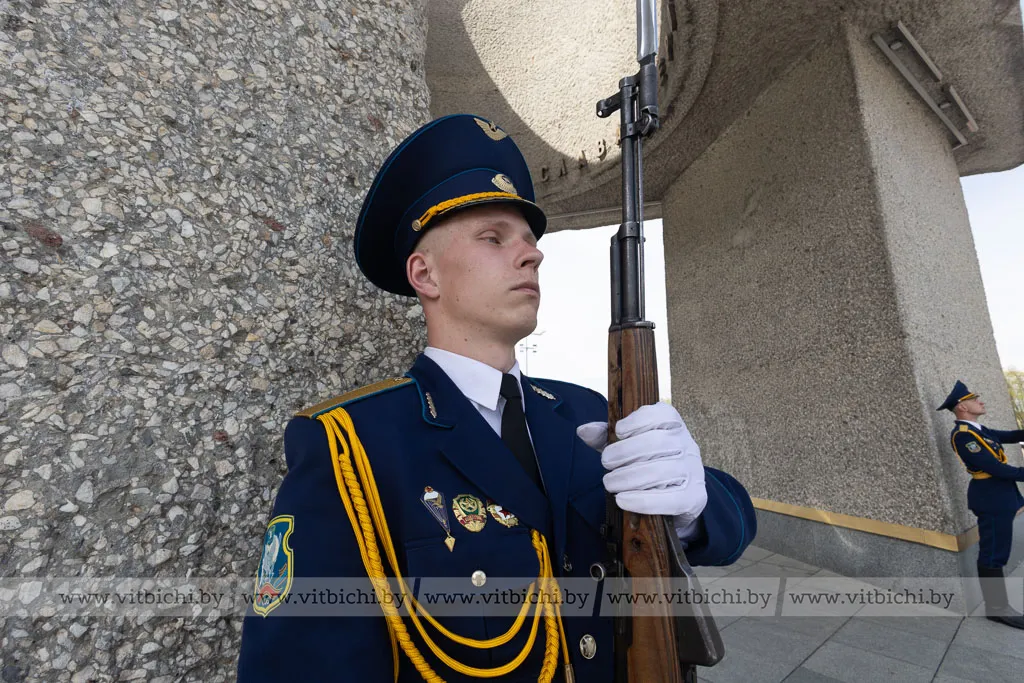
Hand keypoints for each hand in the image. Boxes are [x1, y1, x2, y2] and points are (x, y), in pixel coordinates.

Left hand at [577, 403, 706, 524]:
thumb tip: (583, 430)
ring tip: (610, 483)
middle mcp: (687, 444)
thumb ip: (606, 437)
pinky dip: (643, 501)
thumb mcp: (626, 446)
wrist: (677, 496)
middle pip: (657, 443)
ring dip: (629, 478)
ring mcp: (693, 470)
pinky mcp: (694, 497)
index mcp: (673, 425)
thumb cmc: (649, 463)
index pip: (661, 414)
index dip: (638, 421)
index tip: (618, 432)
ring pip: (662, 471)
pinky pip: (670, 499)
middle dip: (625, 453)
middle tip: (606, 463)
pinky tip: (623, 500)